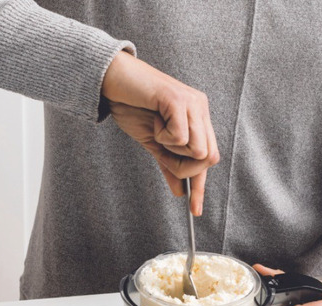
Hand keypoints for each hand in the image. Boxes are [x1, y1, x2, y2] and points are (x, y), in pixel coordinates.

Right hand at [102, 52, 218, 215]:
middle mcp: (200, 108)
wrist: (113, 80)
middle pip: (209, 157)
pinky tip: (153, 121)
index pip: (208, 157)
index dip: (200, 186)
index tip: (195, 210)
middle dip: (184, 166)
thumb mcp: (152, 141)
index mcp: (197, 117)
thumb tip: (179, 191)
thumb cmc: (131, 105)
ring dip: (172, 149)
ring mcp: (192, 103)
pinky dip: (163, 136)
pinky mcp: (178, 99)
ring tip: (156, 130)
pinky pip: (180, 137)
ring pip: (198, 150)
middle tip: (162, 149)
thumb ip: (168, 163)